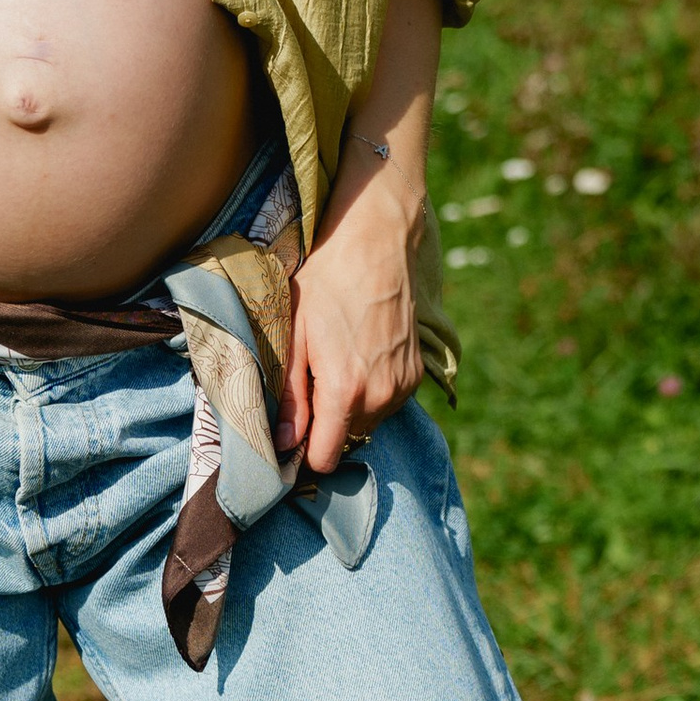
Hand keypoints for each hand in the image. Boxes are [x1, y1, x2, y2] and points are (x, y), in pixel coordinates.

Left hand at [279, 153, 422, 476]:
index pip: (324, 457)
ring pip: (367, 423)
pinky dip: (370, 392)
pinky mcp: (416, 374)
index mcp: (345, 391)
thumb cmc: (326, 281)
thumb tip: (283, 442)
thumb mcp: (295, 335)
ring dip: (349, 408)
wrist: (376, 242)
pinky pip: (387, 403)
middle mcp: (381, 397)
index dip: (302, 450)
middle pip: (345, 441)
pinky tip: (358, 356)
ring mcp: (403, 386)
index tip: (291, 432)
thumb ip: (290, 394)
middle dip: (325, 425)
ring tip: (334, 363)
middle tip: (310, 381)